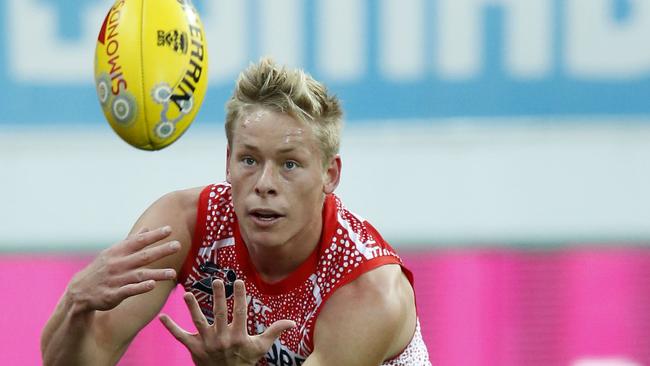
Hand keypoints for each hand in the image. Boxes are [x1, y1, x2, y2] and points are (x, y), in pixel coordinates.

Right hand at [66, 226, 179, 312]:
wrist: (79, 292)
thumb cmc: (101, 269)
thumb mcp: (113, 253)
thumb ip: (131, 241)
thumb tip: (147, 228)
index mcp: (118, 252)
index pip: (139, 241)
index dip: (154, 235)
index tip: (169, 229)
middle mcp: (118, 264)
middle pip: (143, 256)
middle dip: (161, 250)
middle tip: (178, 245)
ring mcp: (116, 279)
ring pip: (139, 275)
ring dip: (157, 274)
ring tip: (173, 273)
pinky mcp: (113, 294)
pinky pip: (128, 290)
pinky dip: (140, 287)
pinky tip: (152, 285)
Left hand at [159, 279, 295, 365]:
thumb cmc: (245, 361)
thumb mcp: (261, 347)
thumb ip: (274, 332)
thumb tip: (292, 323)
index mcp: (238, 336)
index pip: (240, 313)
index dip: (240, 297)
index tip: (239, 281)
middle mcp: (222, 338)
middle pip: (220, 314)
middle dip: (219, 296)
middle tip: (217, 281)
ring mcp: (206, 343)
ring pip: (199, 322)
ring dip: (192, 308)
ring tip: (187, 294)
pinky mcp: (194, 348)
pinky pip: (180, 337)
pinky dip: (170, 327)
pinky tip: (161, 316)